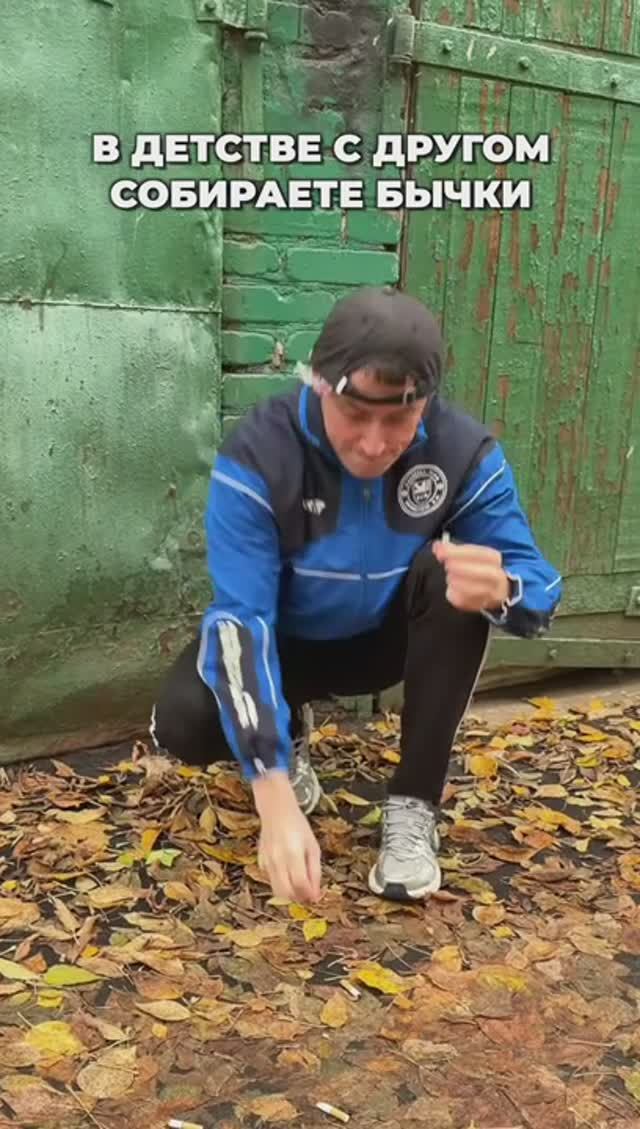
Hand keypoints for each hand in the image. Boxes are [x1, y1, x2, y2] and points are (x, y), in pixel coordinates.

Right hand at [252, 772, 321, 902]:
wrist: (276, 811)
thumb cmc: (298, 826)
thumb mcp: (313, 847)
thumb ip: (315, 871)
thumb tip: (316, 894)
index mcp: (293, 854)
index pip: (300, 885)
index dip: (310, 895)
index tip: (316, 897)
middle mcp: (277, 860)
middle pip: (286, 893)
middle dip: (298, 898)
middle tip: (307, 894)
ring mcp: (266, 862)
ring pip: (276, 891)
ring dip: (289, 894)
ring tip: (299, 886)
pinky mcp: (260, 862)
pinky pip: (270, 880)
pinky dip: (280, 883)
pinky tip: (287, 874)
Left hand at [433, 538, 509, 612]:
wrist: (488, 587)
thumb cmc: (473, 567)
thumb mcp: (465, 554)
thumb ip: (451, 550)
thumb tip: (437, 546)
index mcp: (493, 559)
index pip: (480, 554)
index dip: (459, 552)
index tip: (441, 552)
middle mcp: (497, 576)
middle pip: (485, 572)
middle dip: (462, 568)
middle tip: (446, 566)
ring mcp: (492, 593)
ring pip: (478, 590)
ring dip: (458, 583)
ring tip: (450, 578)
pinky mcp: (482, 605)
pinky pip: (468, 602)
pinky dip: (456, 595)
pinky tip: (451, 590)